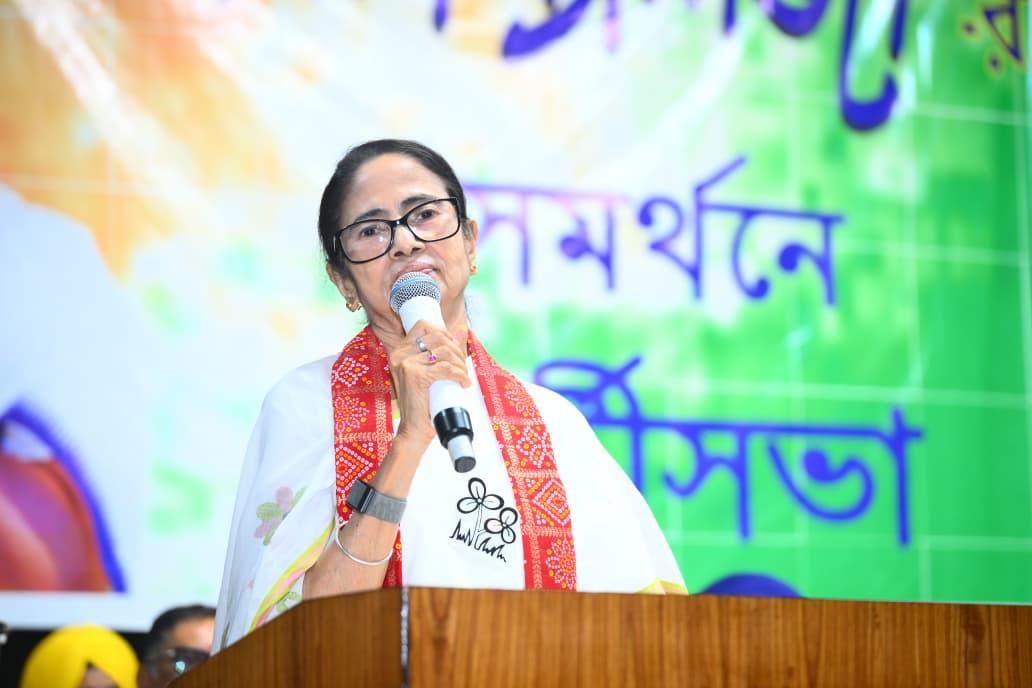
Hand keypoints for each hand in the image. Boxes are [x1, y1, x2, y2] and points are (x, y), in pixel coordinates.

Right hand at [386, 321, 470, 449]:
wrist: (413, 430)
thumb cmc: (422, 403)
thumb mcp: (429, 374)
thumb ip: (440, 353)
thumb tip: (461, 330)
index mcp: (399, 351)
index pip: (423, 325)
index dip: (444, 333)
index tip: (454, 348)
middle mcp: (399, 354)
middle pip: (437, 336)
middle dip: (456, 349)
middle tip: (462, 366)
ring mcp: (405, 363)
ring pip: (444, 351)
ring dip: (460, 363)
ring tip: (463, 376)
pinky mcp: (415, 376)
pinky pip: (446, 368)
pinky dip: (460, 375)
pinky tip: (463, 383)